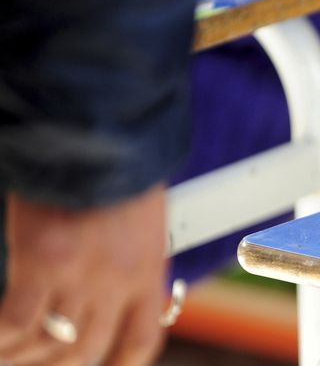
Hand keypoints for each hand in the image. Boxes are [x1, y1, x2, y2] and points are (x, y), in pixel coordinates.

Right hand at [0, 185, 167, 365]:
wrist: (103, 134)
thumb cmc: (124, 170)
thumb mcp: (145, 222)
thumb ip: (133, 258)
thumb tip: (123, 281)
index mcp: (148, 271)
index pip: (141, 338)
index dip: (122, 362)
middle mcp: (117, 283)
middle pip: (86, 349)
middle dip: (61, 365)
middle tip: (40, 362)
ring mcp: (78, 276)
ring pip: (48, 342)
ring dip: (25, 356)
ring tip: (11, 355)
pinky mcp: (40, 261)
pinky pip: (15, 320)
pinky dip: (2, 338)